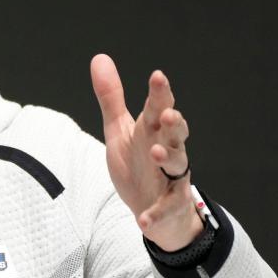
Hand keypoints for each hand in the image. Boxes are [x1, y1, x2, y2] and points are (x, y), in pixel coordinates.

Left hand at [90, 54, 201, 250]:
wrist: (152, 207)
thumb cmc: (138, 163)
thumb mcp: (120, 130)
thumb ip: (111, 97)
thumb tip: (99, 58)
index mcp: (154, 130)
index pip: (158, 107)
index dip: (160, 93)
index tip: (157, 76)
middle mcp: (168, 150)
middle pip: (175, 132)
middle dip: (173, 122)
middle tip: (167, 113)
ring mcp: (172, 177)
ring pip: (178, 164)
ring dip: (168, 157)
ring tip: (156, 152)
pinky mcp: (171, 205)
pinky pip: (166, 208)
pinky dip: (155, 214)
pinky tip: (142, 220)